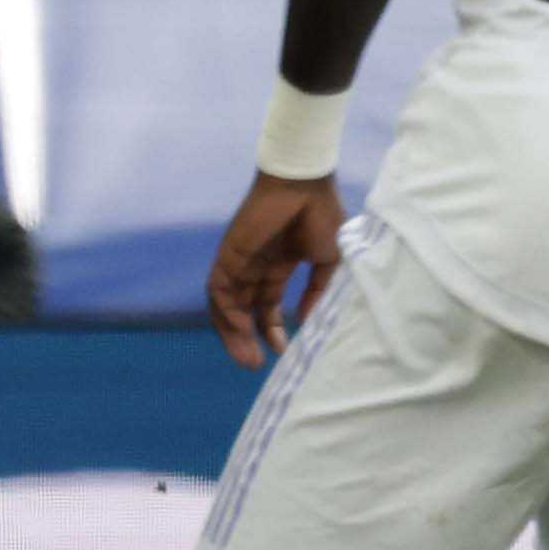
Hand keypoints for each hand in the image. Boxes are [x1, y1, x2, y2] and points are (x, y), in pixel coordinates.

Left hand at [207, 171, 344, 366]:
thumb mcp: (328, 261)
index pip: (267, 306)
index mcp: (278, 266)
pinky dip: (227, 314)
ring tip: (247, 359)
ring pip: (227, 306)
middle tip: (255, 365)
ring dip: (233, 334)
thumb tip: (306, 321)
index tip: (283, 352)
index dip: (271, 330)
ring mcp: (240, 261)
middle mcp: (255, 267)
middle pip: (243, 311)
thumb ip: (316, 291)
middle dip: (247, 340)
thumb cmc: (321, 214)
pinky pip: (219, 291)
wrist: (305, 184)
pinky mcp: (228, 255)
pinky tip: (243, 332)